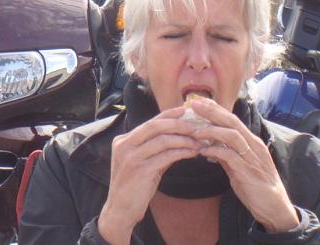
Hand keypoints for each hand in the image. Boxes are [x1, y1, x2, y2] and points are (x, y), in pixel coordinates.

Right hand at [98, 107, 199, 244]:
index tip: (186, 110)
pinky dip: (181, 153)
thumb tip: (179, 138)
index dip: (168, 115)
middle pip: (154, 126)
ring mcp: (131, 157)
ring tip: (198, 142)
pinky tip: (192, 153)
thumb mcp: (141, 163)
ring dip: (183, 139)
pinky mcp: (140, 170)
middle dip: (178, 124)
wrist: (120, 209)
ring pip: (162, 140)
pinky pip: (165, 156)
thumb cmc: (133, 186)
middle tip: (197, 125)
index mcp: (123, 140)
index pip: (149, 122)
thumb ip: (155, 149)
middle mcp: (124, 145)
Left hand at [188, 98, 298, 232]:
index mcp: (252, 142)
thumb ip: (226, 153)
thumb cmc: (255, 185)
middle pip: (232, 122)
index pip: (233, 119)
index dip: (216, 109)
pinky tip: (202, 151)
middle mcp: (254, 146)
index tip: (199, 102)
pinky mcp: (249, 171)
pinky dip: (215, 150)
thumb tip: (209, 144)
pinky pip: (230, 156)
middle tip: (194, 105)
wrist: (274, 208)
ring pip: (232, 136)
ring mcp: (252, 158)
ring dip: (211, 131)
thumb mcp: (238, 166)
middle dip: (212, 112)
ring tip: (194, 131)